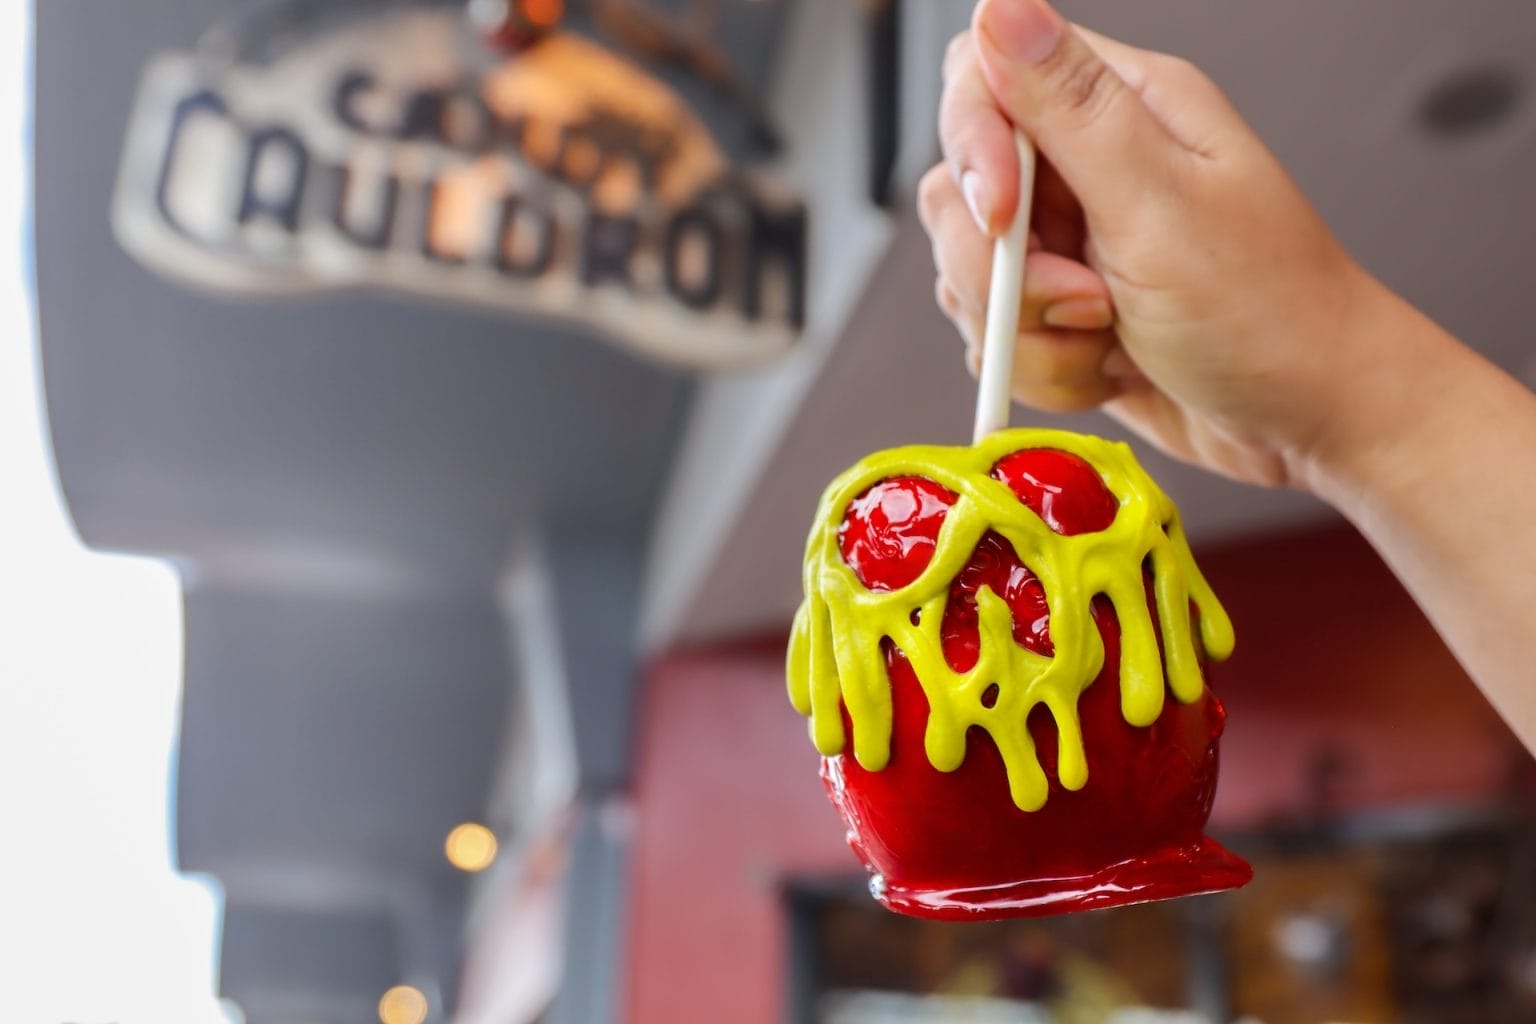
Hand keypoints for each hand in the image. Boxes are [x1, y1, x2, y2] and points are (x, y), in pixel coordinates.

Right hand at [920, 0, 1392, 489]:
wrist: (1312, 419)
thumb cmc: (1270, 313)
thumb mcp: (1163, 203)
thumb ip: (1071, 107)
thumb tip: (1002, 5)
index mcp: (1124, 110)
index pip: (983, 83)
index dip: (973, 149)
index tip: (1003, 218)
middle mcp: (1091, 170)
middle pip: (962, 195)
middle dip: (1005, 273)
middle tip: (1088, 300)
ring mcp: (1074, 246)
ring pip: (971, 278)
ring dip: (1029, 334)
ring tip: (1112, 340)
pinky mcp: (1063, 313)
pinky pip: (998, 338)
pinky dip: (1045, 370)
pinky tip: (1109, 369)